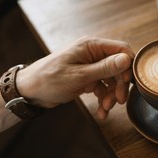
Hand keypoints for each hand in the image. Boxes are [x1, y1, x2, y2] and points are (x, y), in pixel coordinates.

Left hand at [16, 36, 133, 119]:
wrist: (30, 91)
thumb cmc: (50, 79)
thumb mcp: (80, 76)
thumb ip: (105, 68)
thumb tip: (126, 59)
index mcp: (91, 46)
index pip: (121, 49)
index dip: (127, 66)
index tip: (127, 83)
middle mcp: (93, 53)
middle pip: (117, 67)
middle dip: (119, 85)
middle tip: (118, 101)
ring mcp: (90, 66)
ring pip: (111, 80)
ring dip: (111, 95)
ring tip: (106, 108)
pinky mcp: (87, 78)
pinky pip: (102, 87)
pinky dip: (103, 99)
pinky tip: (101, 112)